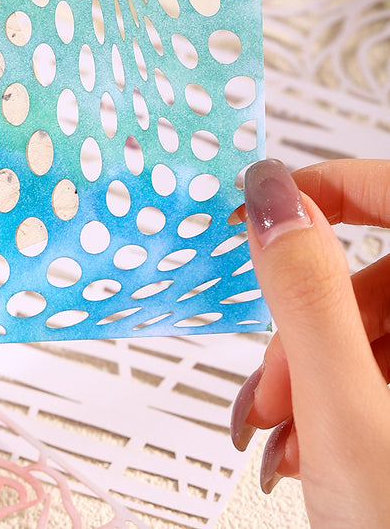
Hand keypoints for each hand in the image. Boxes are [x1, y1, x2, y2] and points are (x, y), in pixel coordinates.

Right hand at [230, 158, 389, 525]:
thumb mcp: (347, 413)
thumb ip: (306, 290)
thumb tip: (270, 192)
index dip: (330, 187)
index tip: (263, 208)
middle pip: (376, 283)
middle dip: (301, 333)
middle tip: (266, 393)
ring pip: (368, 337)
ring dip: (304, 380)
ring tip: (275, 443)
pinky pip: (379, 378)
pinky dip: (329, 407)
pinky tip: (305, 455)